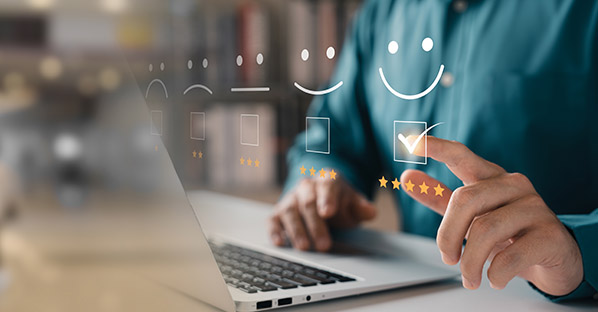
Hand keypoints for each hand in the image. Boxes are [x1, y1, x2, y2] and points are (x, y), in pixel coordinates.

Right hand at [269, 177, 375, 251]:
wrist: (322, 198)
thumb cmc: (339, 202)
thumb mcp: (354, 203)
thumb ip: (362, 207)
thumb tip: (370, 211)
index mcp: (327, 179)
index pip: (327, 185)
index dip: (327, 198)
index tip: (328, 212)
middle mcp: (306, 186)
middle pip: (308, 202)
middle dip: (316, 224)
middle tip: (324, 244)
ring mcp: (291, 198)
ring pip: (290, 210)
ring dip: (296, 230)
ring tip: (304, 247)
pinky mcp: (279, 212)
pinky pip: (274, 219)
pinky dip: (275, 231)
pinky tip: (279, 242)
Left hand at [401, 136, 582, 295]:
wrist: (555, 260)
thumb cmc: (509, 233)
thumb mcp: (471, 216)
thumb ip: (440, 197)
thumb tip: (407, 178)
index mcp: (492, 178)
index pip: (462, 156)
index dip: (438, 148)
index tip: (413, 142)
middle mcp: (514, 186)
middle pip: (465, 200)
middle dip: (448, 235)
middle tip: (448, 259)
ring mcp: (535, 208)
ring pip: (486, 230)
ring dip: (470, 263)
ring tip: (469, 278)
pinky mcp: (550, 235)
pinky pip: (510, 256)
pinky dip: (494, 274)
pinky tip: (494, 279)